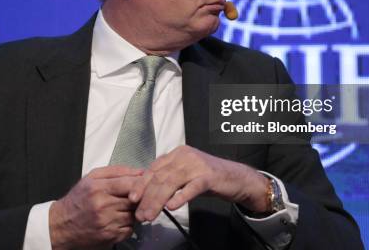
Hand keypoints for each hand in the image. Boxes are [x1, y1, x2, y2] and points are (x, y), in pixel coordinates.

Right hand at [49, 165, 142, 249]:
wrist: (62, 225)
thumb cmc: (77, 200)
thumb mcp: (91, 178)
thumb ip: (116, 171)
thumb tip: (139, 172)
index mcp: (98, 188)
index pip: (130, 183)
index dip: (141, 183)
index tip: (142, 184)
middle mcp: (102, 205)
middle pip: (134, 200)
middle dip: (137, 198)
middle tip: (132, 196)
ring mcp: (106, 222)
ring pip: (134, 215)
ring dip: (132, 212)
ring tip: (121, 208)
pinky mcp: (109, 236)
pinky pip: (130, 229)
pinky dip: (127, 225)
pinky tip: (118, 220)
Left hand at [129, 145, 269, 221]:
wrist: (237, 178)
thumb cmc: (208, 178)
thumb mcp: (185, 175)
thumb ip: (168, 179)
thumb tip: (146, 193)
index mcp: (177, 154)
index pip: (153, 169)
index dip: (141, 184)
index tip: (132, 199)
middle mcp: (184, 156)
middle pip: (160, 177)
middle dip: (147, 197)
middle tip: (140, 214)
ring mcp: (197, 165)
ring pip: (171, 183)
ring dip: (158, 201)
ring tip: (150, 215)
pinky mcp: (209, 176)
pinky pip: (191, 187)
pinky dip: (180, 197)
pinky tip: (171, 207)